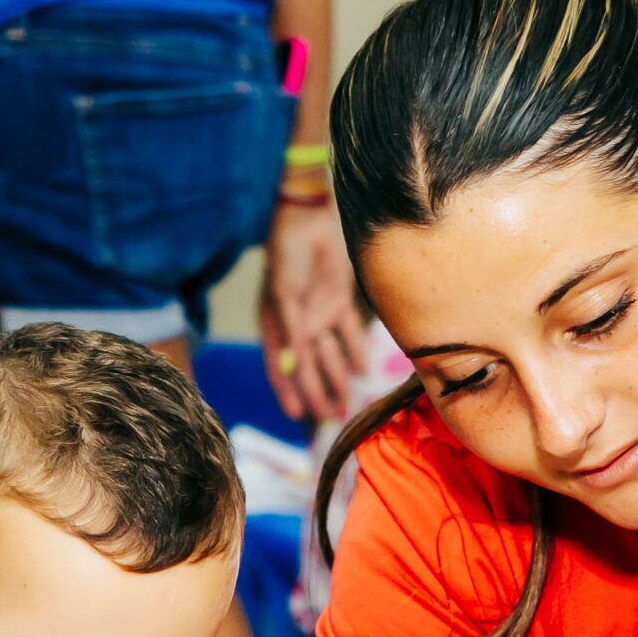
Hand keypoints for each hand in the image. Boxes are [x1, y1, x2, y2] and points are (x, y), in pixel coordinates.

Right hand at [256, 198, 363, 420]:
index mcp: (275, 325)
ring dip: (337, 380)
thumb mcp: (285, 292)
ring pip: (329, 356)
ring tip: (347, 404)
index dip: (288, 391)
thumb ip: (291, 330)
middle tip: (332, 418)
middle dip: (318, 393)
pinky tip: (362, 372)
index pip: (280, 367)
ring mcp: (318, 315)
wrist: (309, 218)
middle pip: (308, 368)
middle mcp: (296, 326)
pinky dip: (354, 352)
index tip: (298, 416)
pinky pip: (347, 334)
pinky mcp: (338, 302)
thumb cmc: (288, 252)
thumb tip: (292, 366)